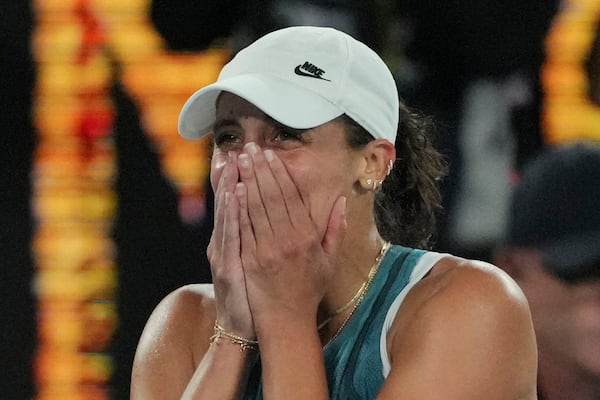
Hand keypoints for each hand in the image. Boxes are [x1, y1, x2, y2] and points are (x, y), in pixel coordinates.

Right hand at [207, 151, 253, 337]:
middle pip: (228, 202)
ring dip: (230, 185)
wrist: (241, 326)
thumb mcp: (249, 261)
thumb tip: (256, 214)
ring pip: (228, 213)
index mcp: (234, 239)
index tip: (238, 153)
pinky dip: (233, 213)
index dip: (235, 178)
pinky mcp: (229, 265)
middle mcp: (224, 242)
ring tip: (234, 161)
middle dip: (231, 174)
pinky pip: (233, 234)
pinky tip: (236, 194)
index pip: (235, 202)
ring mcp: (224, 253)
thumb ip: (253, 235)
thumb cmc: (252, 292)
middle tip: (234, 147)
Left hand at [235, 143, 346, 330]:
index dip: (279, 173)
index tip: (271, 155)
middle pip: (271, 197)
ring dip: (247, 181)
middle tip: (251, 148)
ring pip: (256, 208)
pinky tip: (233, 189)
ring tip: (240, 160)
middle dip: (260, 169)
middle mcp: (288, 240)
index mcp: (308, 237)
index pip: (291, 197)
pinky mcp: (251, 259)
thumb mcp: (329, 260)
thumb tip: (340, 201)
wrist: (286, 319)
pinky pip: (244, 227)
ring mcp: (267, 249)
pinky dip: (238, 207)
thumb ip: (335, 229)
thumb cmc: (309, 289)